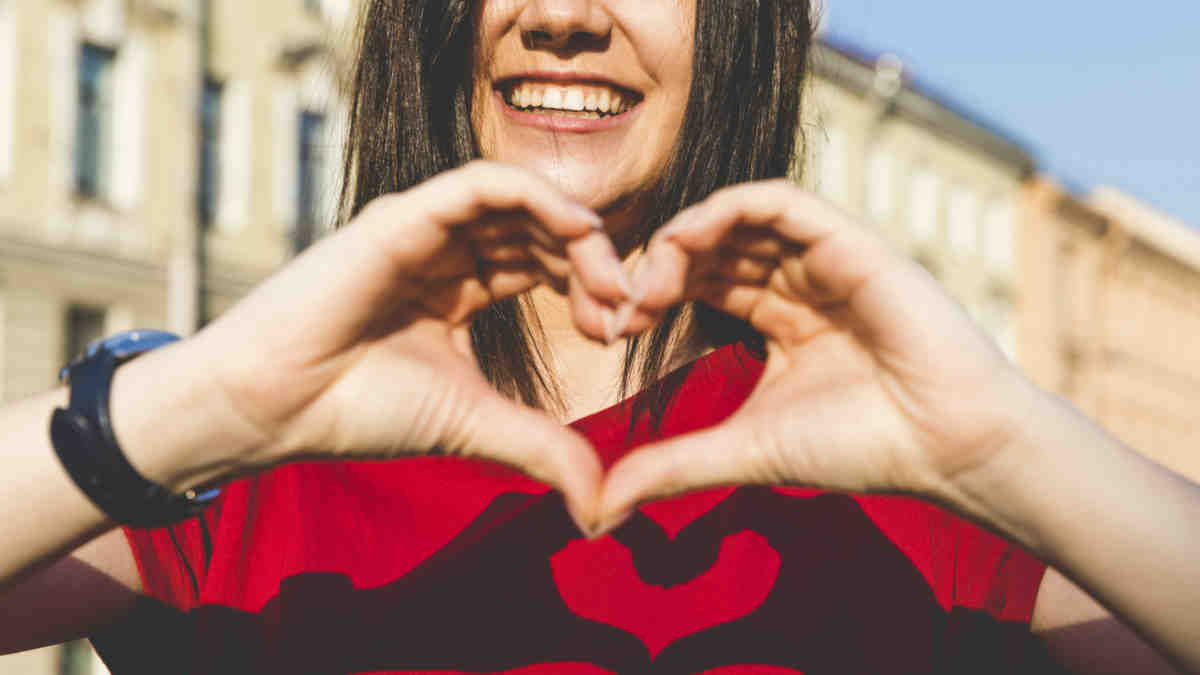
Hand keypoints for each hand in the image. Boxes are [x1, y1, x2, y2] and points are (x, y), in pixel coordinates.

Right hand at [187, 161, 629, 528]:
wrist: (279, 409)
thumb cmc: (361, 412)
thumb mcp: (476, 426)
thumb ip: (542, 449)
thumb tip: (601, 506)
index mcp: (458, 289)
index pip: (541, 264)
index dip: (589, 289)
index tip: (618, 334)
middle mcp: (444, 252)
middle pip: (540, 232)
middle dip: (594, 265)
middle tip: (627, 309)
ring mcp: (424, 229)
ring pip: (522, 202)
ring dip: (579, 234)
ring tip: (609, 283)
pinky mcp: (405, 215)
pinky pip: (484, 183)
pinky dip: (540, 197)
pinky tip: (581, 231)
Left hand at [597, 180, 1037, 530]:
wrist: (945, 445)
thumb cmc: (860, 447)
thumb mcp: (744, 451)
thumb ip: (673, 466)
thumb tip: (601, 507)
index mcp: (779, 319)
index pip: (701, 282)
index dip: (651, 294)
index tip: (614, 329)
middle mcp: (799, 281)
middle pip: (710, 247)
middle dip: (656, 268)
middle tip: (620, 305)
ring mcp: (824, 257)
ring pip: (736, 217)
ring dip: (682, 239)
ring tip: (649, 282)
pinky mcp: (848, 240)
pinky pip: (778, 201)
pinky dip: (725, 209)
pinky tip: (686, 242)